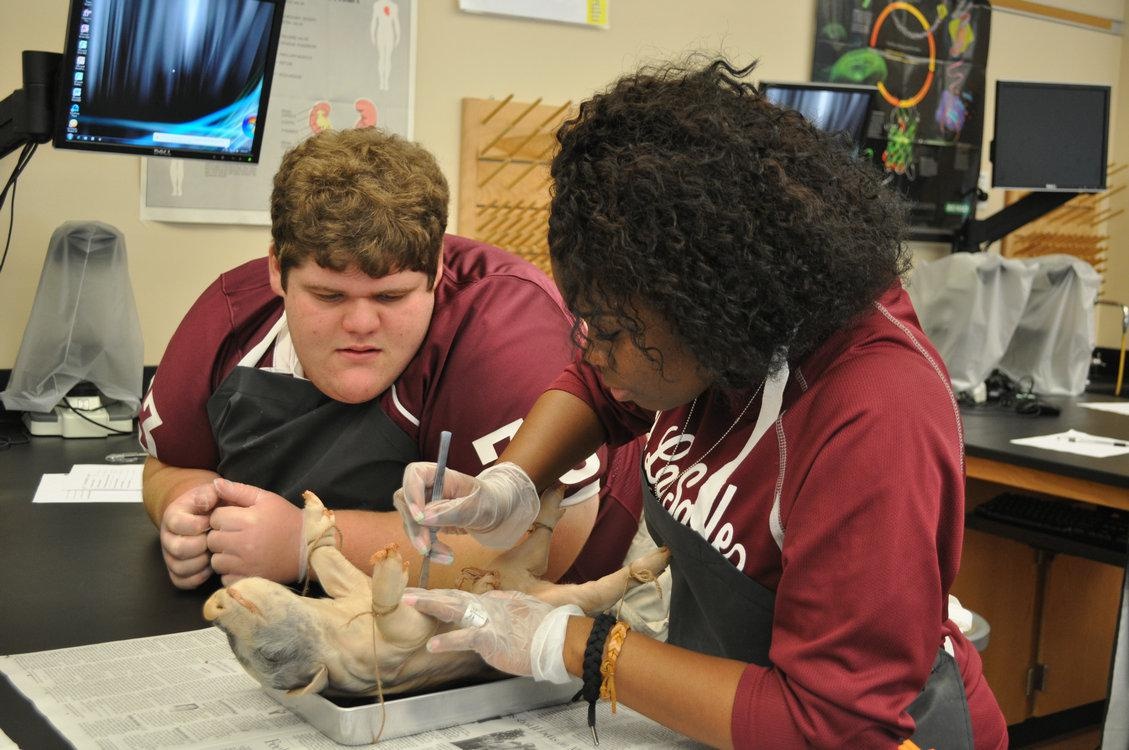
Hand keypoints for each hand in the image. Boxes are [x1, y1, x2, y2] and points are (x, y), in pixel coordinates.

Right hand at [160, 483, 218, 588]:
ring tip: (215, 552)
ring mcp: (170, 556)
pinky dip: (199, 577)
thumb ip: (211, 491)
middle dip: (203, 545)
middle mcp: (168, 538)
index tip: (214, 521)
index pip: (180, 524)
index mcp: (173, 516)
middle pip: (180, 549)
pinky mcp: (177, 571)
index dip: (200, 524)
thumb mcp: (211, 492)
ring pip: (181, 567)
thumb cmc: (210, 505)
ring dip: (203, 562)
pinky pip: (183, 582)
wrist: (205, 516)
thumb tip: (211, 496)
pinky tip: (210, 566)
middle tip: (216, 540)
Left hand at [207, 478, 301, 585]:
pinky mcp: (250, 579)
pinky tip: (243, 564)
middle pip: (212, 539)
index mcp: (249, 520)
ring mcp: (247, 564)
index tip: (234, 519)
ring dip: (223, 555)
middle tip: (235, 535)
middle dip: (221, 535)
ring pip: (216, 561)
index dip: (223, 516)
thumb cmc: (288, 520)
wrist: (310, 547)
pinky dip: (230, 572)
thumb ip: (239, 490)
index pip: (216, 517)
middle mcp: (245, 543)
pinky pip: (225, 578)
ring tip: (238, 550)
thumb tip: (215, 483)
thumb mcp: (267, 499)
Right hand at [393, 462, 538, 556]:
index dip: (412, 493)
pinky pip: (420, 536)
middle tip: (425, 547)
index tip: (419, 516)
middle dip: (414, 527)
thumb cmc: (490, 501)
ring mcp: (425, 506)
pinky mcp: (427, 523)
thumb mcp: (477, 506)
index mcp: (439, 474)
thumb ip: (452, 511)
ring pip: (411, 523)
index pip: (415, 474)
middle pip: (406, 502)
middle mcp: (427, 488)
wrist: (496, 514)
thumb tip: (424, 518)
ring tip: (447, 557)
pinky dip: (430, 549)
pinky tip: (446, 557)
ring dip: (424, 543)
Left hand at [402, 588, 580, 682]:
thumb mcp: (522, 609)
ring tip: (408, 601)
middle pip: (452, 597)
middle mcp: (487, 606)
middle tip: (404, 591)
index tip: (421, 593)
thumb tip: (493, 601)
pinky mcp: (492, 638)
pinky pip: (466, 639)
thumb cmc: (544, 628)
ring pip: (454, 609)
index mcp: (493, 602)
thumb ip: (504, 605)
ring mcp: (488, 621)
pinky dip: (448, 641)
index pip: (461, 596)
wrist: (559, 638)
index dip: (439, 595)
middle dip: (426, 594)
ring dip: (430, 605)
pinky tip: (432, 645)